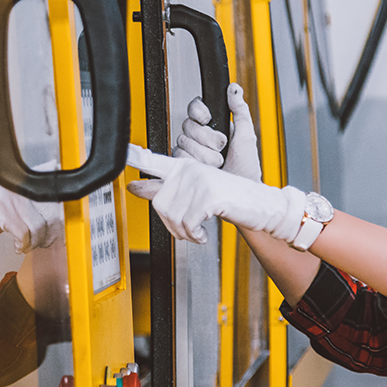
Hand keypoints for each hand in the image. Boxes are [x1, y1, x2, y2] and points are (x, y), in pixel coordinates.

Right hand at [0, 184, 61, 263]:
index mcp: (22, 182)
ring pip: (38, 224)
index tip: (63, 222)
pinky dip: (23, 244)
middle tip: (47, 241)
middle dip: (53, 230)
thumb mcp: (10, 207)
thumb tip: (59, 216)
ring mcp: (8, 198)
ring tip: (28, 245)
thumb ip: (31, 207)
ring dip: (36, 241)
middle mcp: (17, 186)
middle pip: (50, 209)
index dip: (62, 206)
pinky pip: (24, 233)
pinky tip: (18, 247)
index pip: (52, 187)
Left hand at [126, 144, 304, 243]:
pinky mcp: (209, 196)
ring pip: (173, 216)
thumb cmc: (232, 200)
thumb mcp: (197, 193)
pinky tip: (204, 233)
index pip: (153, 160)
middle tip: (188, 228)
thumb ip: (167, 191)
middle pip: (160, 204)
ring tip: (197, 230)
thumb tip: (135, 187)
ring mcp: (200, 180)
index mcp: (185, 166)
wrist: (262, 206)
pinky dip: (195, 235)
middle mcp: (190, 169)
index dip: (136, 157)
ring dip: (184, 232)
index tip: (124, 151)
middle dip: (171, 224)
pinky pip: (188, 224)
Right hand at [175, 83, 261, 180]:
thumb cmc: (246, 167)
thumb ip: (240, 110)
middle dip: (207, 137)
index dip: (199, 111)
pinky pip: (179, 158)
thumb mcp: (247, 135)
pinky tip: (205, 167)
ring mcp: (189, 153)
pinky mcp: (183, 168)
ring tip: (217, 162)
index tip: (207, 118)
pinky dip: (194, 162)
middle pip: (188, 125)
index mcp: (213, 126)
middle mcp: (198, 138)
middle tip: (221, 146)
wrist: (241, 193)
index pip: (195, 108)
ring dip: (204, 153)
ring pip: (183, 142)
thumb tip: (234, 89)